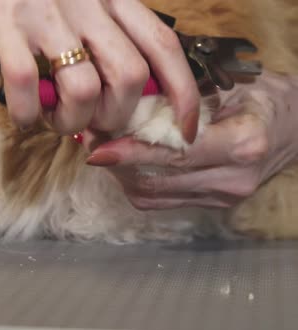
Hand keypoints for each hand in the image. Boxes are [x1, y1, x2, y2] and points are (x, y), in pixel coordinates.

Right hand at [0, 0, 198, 139]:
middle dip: (115, 117)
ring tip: (53, 119)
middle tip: (91, 124)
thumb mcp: (78, 3)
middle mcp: (86, 3)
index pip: (163, 45)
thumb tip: (118, 100)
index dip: (183, 92)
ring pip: (83, 89)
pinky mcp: (4, 24)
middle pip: (129, 77)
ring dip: (71, 122)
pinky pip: (25, 85)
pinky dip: (28, 115)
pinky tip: (24, 116)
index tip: (184, 128)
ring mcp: (45, 14)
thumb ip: (104, 38)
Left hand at [87, 71, 297, 208]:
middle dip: (117, 164)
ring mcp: (221, 198)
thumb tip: (129, 106)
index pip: (175, 154)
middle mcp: (232, 179)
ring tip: (103, 150)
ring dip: (120, 175)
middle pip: (157, 181)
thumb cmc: (263, 97)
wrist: (296, 128)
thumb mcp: (231, 85)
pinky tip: (125, 163)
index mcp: (242, 144)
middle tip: (91, 141)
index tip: (97, 149)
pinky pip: (160, 200)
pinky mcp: (212, 205)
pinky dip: (135, 182)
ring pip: (152, 196)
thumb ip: (184, 100)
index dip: (132, 152)